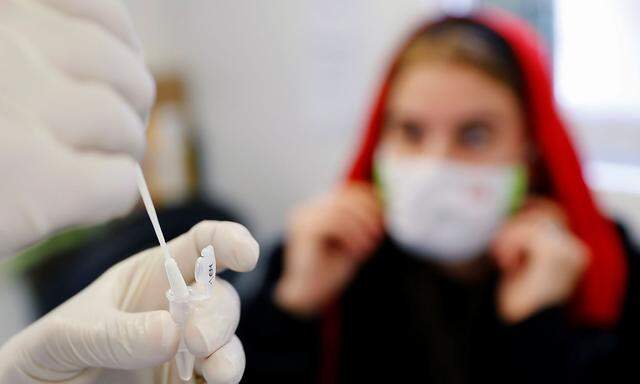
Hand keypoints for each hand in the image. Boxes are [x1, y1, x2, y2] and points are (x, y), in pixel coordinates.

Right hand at [0, 0, 154, 255]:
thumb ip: (22, 46)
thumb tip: (112, 50)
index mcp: (5, 9)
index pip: (98, 12)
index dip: (118, 50)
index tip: (109, 78)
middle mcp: (11, 41)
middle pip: (124, 73)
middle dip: (127, 108)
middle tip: (112, 136)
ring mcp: (22, 104)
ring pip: (124, 127)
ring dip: (122, 153)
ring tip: (100, 169)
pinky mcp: (32, 179)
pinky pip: (115, 182)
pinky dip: (112, 196)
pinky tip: (89, 204)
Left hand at [0, 221, 259, 383]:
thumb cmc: (47, 354)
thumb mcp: (70, 334)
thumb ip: (118, 332)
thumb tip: (172, 332)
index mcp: (151, 276)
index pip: (200, 246)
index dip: (228, 240)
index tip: (246, 254)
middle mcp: (175, 308)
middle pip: (220, 296)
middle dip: (218, 313)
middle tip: (195, 339)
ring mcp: (183, 348)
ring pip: (228, 338)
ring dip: (228, 349)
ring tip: (215, 369)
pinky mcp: (185, 383)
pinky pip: (217, 376)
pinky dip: (223, 377)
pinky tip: (213, 381)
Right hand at [275, 183, 383, 315]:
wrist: (308, 295)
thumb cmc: (330, 271)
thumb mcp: (352, 242)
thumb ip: (362, 223)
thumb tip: (383, 206)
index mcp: (318, 210)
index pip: (347, 193)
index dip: (369, 201)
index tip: (384, 217)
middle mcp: (308, 210)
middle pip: (344, 197)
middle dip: (367, 214)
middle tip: (378, 234)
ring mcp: (304, 218)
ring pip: (340, 209)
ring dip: (360, 227)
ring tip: (368, 247)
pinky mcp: (304, 230)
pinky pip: (333, 223)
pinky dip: (351, 235)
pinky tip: (356, 251)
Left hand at [492, 198, 587, 323]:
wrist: (523, 323)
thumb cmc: (520, 292)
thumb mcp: (525, 257)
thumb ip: (527, 235)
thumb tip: (516, 206)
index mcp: (572, 247)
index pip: (555, 210)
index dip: (531, 205)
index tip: (511, 213)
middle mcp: (576, 248)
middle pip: (544, 211)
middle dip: (516, 223)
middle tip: (502, 248)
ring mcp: (569, 251)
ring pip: (534, 220)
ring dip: (510, 236)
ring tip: (505, 259)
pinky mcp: (556, 255)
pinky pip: (528, 232)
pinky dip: (510, 243)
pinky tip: (508, 264)